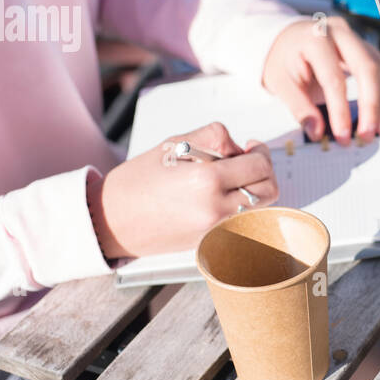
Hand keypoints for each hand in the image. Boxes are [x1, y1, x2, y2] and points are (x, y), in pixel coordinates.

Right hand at [89, 122, 276, 259]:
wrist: (111, 220)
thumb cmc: (137, 181)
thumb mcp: (173, 145)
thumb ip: (214, 138)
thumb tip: (241, 148)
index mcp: (206, 181)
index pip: (259, 166)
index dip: (260, 152)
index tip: (251, 147)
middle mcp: (216, 210)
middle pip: (269, 190)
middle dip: (264, 170)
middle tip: (248, 159)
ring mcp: (215, 230)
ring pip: (259, 208)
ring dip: (255, 189)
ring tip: (233, 176)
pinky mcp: (212, 242)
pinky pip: (242, 221)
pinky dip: (241, 206)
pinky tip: (223, 195)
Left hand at [262, 15, 379, 144]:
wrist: (287, 38)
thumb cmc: (283, 58)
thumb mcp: (280, 83)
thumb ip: (299, 108)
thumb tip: (317, 132)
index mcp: (315, 39)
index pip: (333, 79)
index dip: (340, 110)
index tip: (343, 135)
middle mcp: (340, 34)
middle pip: (367, 69)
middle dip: (371, 106)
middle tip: (367, 134)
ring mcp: (356, 39)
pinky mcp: (366, 48)